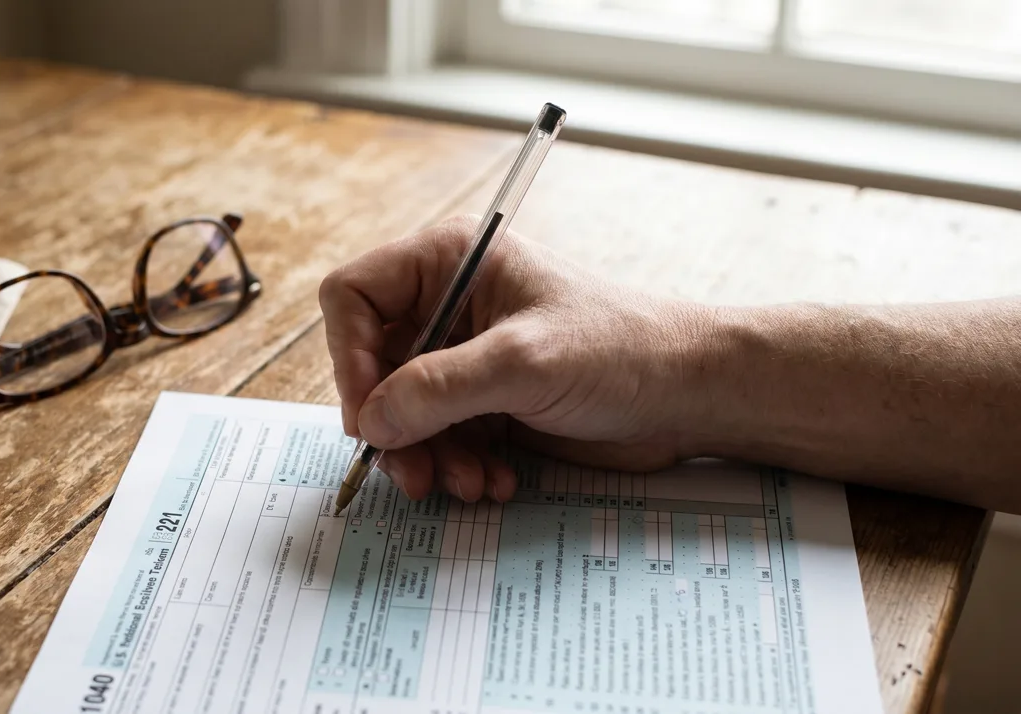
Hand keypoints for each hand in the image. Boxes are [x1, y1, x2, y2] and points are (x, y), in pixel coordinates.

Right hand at [319, 214, 715, 503]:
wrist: (687, 394)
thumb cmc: (620, 348)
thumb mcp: (523, 363)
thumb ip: (439, 388)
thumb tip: (371, 419)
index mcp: (450, 261)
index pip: (354, 296)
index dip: (350, 356)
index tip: (371, 414)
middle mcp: (448, 304)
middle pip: (374, 366)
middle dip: (394, 425)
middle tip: (413, 474)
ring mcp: (465, 356)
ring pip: (403, 412)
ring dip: (428, 457)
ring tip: (469, 484)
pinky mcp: (485, 401)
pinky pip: (439, 438)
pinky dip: (456, 466)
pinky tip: (494, 481)